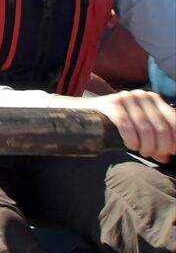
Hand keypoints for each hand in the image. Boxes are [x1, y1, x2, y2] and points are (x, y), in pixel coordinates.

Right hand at [54, 90, 175, 162]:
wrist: (86, 111)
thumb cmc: (115, 122)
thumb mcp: (139, 127)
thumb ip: (154, 140)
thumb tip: (166, 157)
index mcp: (154, 99)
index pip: (173, 121)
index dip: (174, 141)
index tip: (169, 153)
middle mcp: (142, 95)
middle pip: (160, 128)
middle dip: (159, 147)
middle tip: (151, 155)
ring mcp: (126, 98)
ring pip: (145, 129)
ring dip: (146, 146)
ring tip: (141, 152)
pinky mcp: (111, 103)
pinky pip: (126, 125)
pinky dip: (131, 139)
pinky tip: (130, 146)